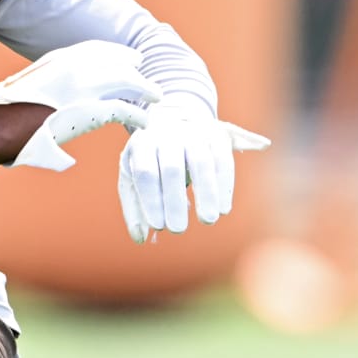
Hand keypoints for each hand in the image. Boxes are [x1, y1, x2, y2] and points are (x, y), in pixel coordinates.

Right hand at [0, 40, 161, 171]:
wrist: (0, 124)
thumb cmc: (8, 110)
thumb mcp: (31, 83)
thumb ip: (50, 80)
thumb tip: (56, 90)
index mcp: (62, 58)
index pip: (99, 50)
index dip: (119, 55)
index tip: (131, 59)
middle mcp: (78, 67)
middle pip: (119, 63)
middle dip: (136, 72)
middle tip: (148, 82)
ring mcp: (87, 87)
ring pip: (129, 82)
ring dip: (145, 91)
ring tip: (156, 98)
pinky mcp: (93, 109)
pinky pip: (126, 110)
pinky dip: (138, 115)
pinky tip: (145, 121)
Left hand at [116, 102, 270, 241]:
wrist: (174, 120)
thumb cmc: (149, 158)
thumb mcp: (132, 176)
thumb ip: (134, 207)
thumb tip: (140, 238)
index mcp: (142, 144)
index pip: (145, 173)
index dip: (152, 200)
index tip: (158, 226)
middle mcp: (167, 134)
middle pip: (172, 168)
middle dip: (174, 201)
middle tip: (177, 229)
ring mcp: (193, 132)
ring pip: (202, 163)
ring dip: (206, 193)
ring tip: (207, 220)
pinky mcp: (216, 136)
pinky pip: (223, 160)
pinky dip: (224, 185)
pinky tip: (223, 208)